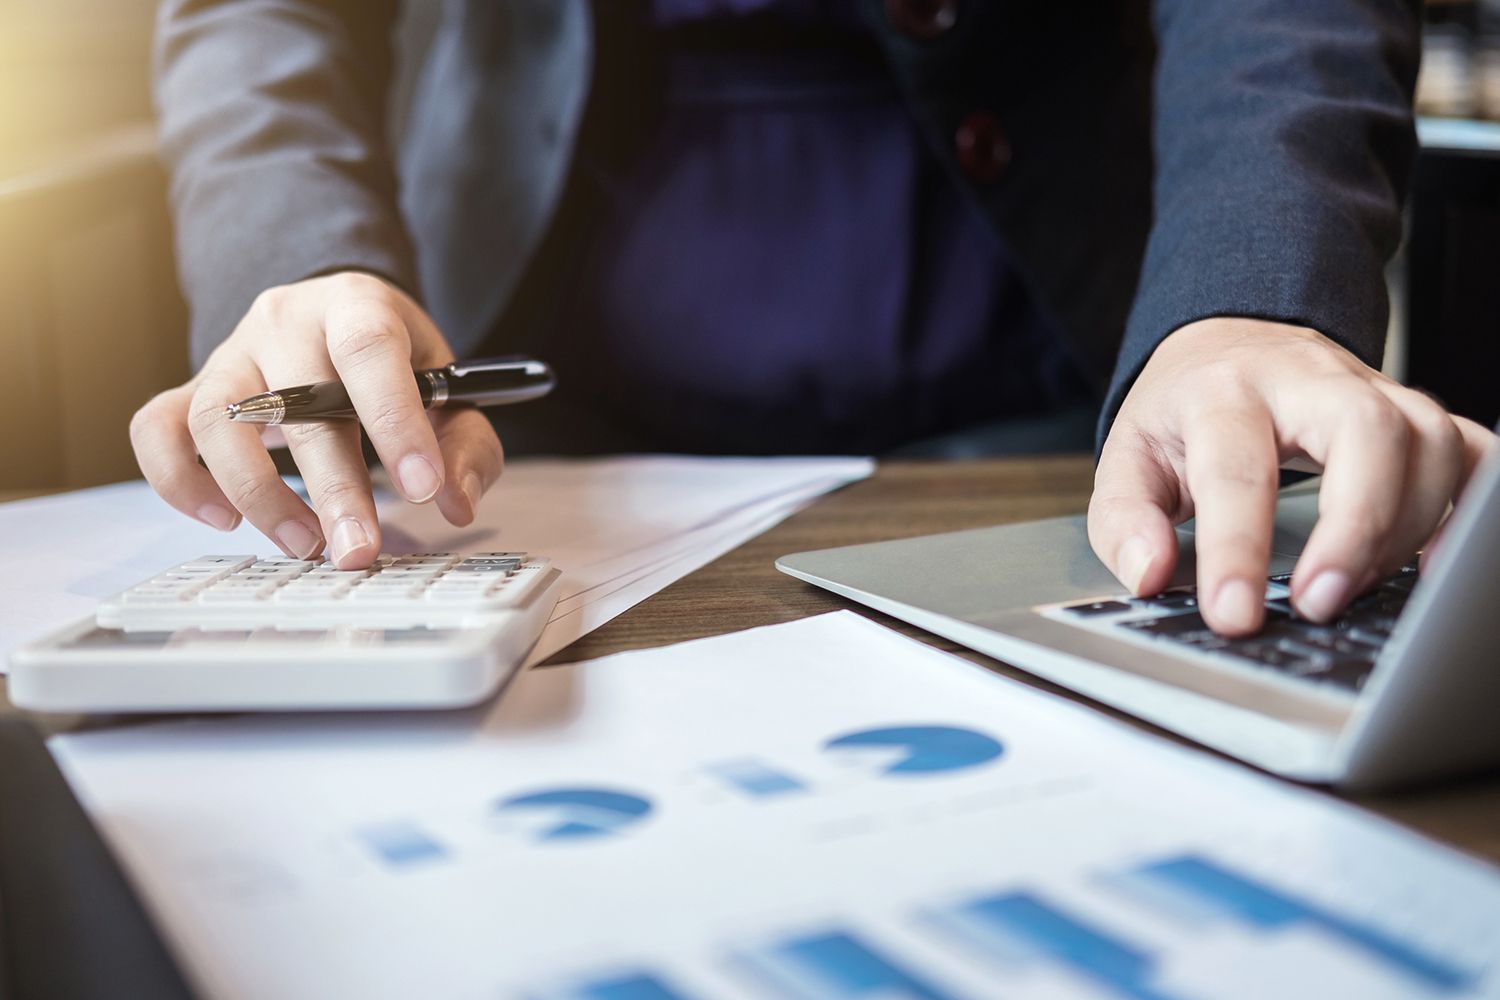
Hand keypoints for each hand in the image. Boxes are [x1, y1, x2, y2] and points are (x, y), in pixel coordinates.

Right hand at [130, 272, 503, 567]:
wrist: (337, 320)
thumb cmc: (398, 365)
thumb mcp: (451, 392)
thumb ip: (466, 446)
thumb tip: (455, 504)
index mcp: (357, 305)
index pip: (369, 350)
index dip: (395, 420)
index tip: (422, 489)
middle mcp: (285, 321)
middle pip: (295, 400)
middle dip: (332, 486)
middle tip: (358, 550)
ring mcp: (229, 353)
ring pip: (216, 418)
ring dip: (258, 494)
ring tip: (305, 545)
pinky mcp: (191, 390)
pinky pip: (157, 430)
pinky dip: (180, 481)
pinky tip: (225, 519)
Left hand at [1089, 318, 1496, 635]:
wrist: (1223, 346)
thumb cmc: (1179, 414)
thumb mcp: (1127, 458)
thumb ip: (1125, 520)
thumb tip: (1149, 573)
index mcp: (1221, 393)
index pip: (1237, 469)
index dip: (1237, 549)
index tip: (1234, 615)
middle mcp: (1305, 379)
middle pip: (1365, 430)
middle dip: (1354, 525)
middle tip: (1319, 603)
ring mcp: (1370, 388)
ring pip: (1427, 438)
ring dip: (1405, 526)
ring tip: (1355, 589)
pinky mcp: (1412, 410)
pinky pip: (1467, 449)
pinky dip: (1467, 508)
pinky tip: (1431, 565)